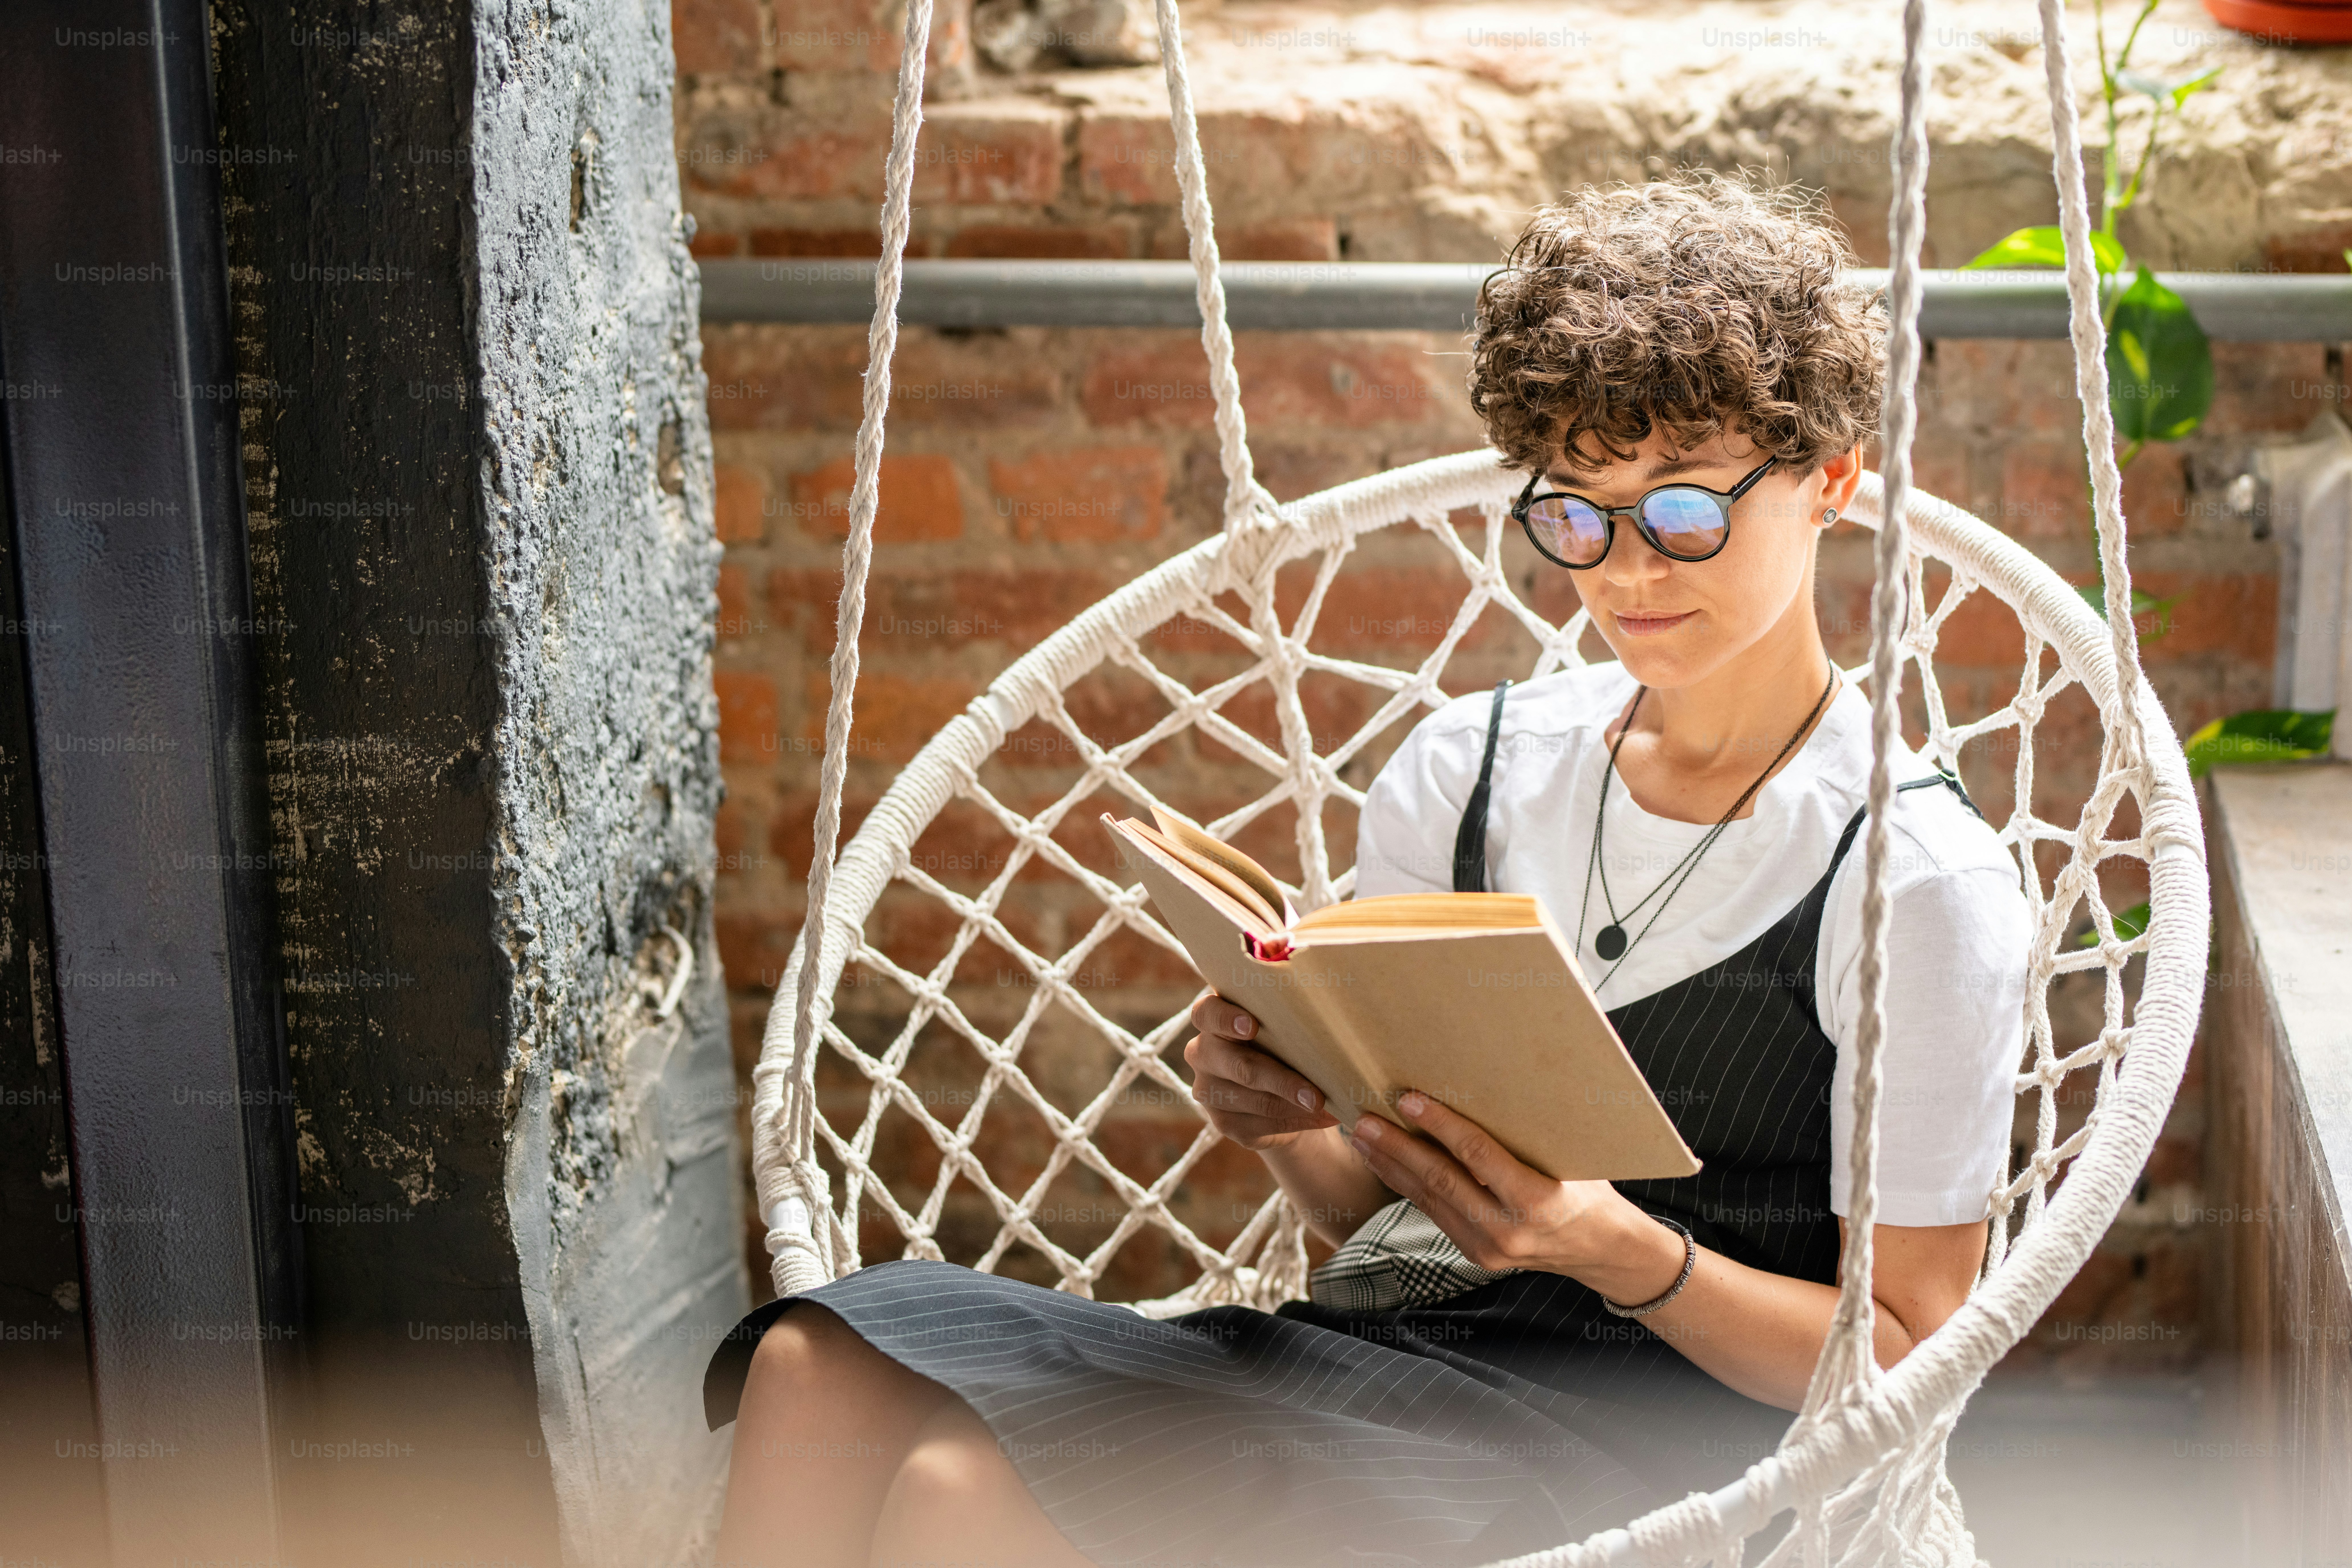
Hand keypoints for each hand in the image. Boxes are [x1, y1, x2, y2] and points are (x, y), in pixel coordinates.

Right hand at [1183, 995, 1338, 1151]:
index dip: (1226, 1019)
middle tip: (1316, 1095)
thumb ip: (1288, 1021)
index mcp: (1211, 1019)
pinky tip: (1323, 1118)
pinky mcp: (1223, 1122)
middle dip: (1282, 1081)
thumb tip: (1334, 1033)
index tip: (1251, 1026)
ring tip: (1328, 1107)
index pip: (1206, 1013)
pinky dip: (1298, 1121)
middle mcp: (1202, 1053)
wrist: (1275, 1086)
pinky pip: (1263, 1124)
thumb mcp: (1280, 1024)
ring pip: (1256, 1101)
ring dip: (1296, 1106)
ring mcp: (1208, 1091)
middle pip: (1240, 1067)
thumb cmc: (1280, 1040)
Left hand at [1345, 1091, 1679, 1296]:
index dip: (1440, 1126)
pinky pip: (1433, 1213)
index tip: (1408, 1100)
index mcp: (1535, 1201)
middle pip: (1440, 1180)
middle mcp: (1506, 1229)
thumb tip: (1485, 1083)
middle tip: (1362, 1119)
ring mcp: (1486, 1248)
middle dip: (1396, 1148)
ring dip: (1390, 1166)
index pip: (1477, 1156)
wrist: (1600, 1249)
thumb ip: (1526, 1134)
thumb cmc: (1589, 1189)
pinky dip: (1406, 1185)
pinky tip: (1385, 1163)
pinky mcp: (1474, 1254)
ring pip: (1428, 1199)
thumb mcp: (1568, 1158)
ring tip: (1361, 1137)